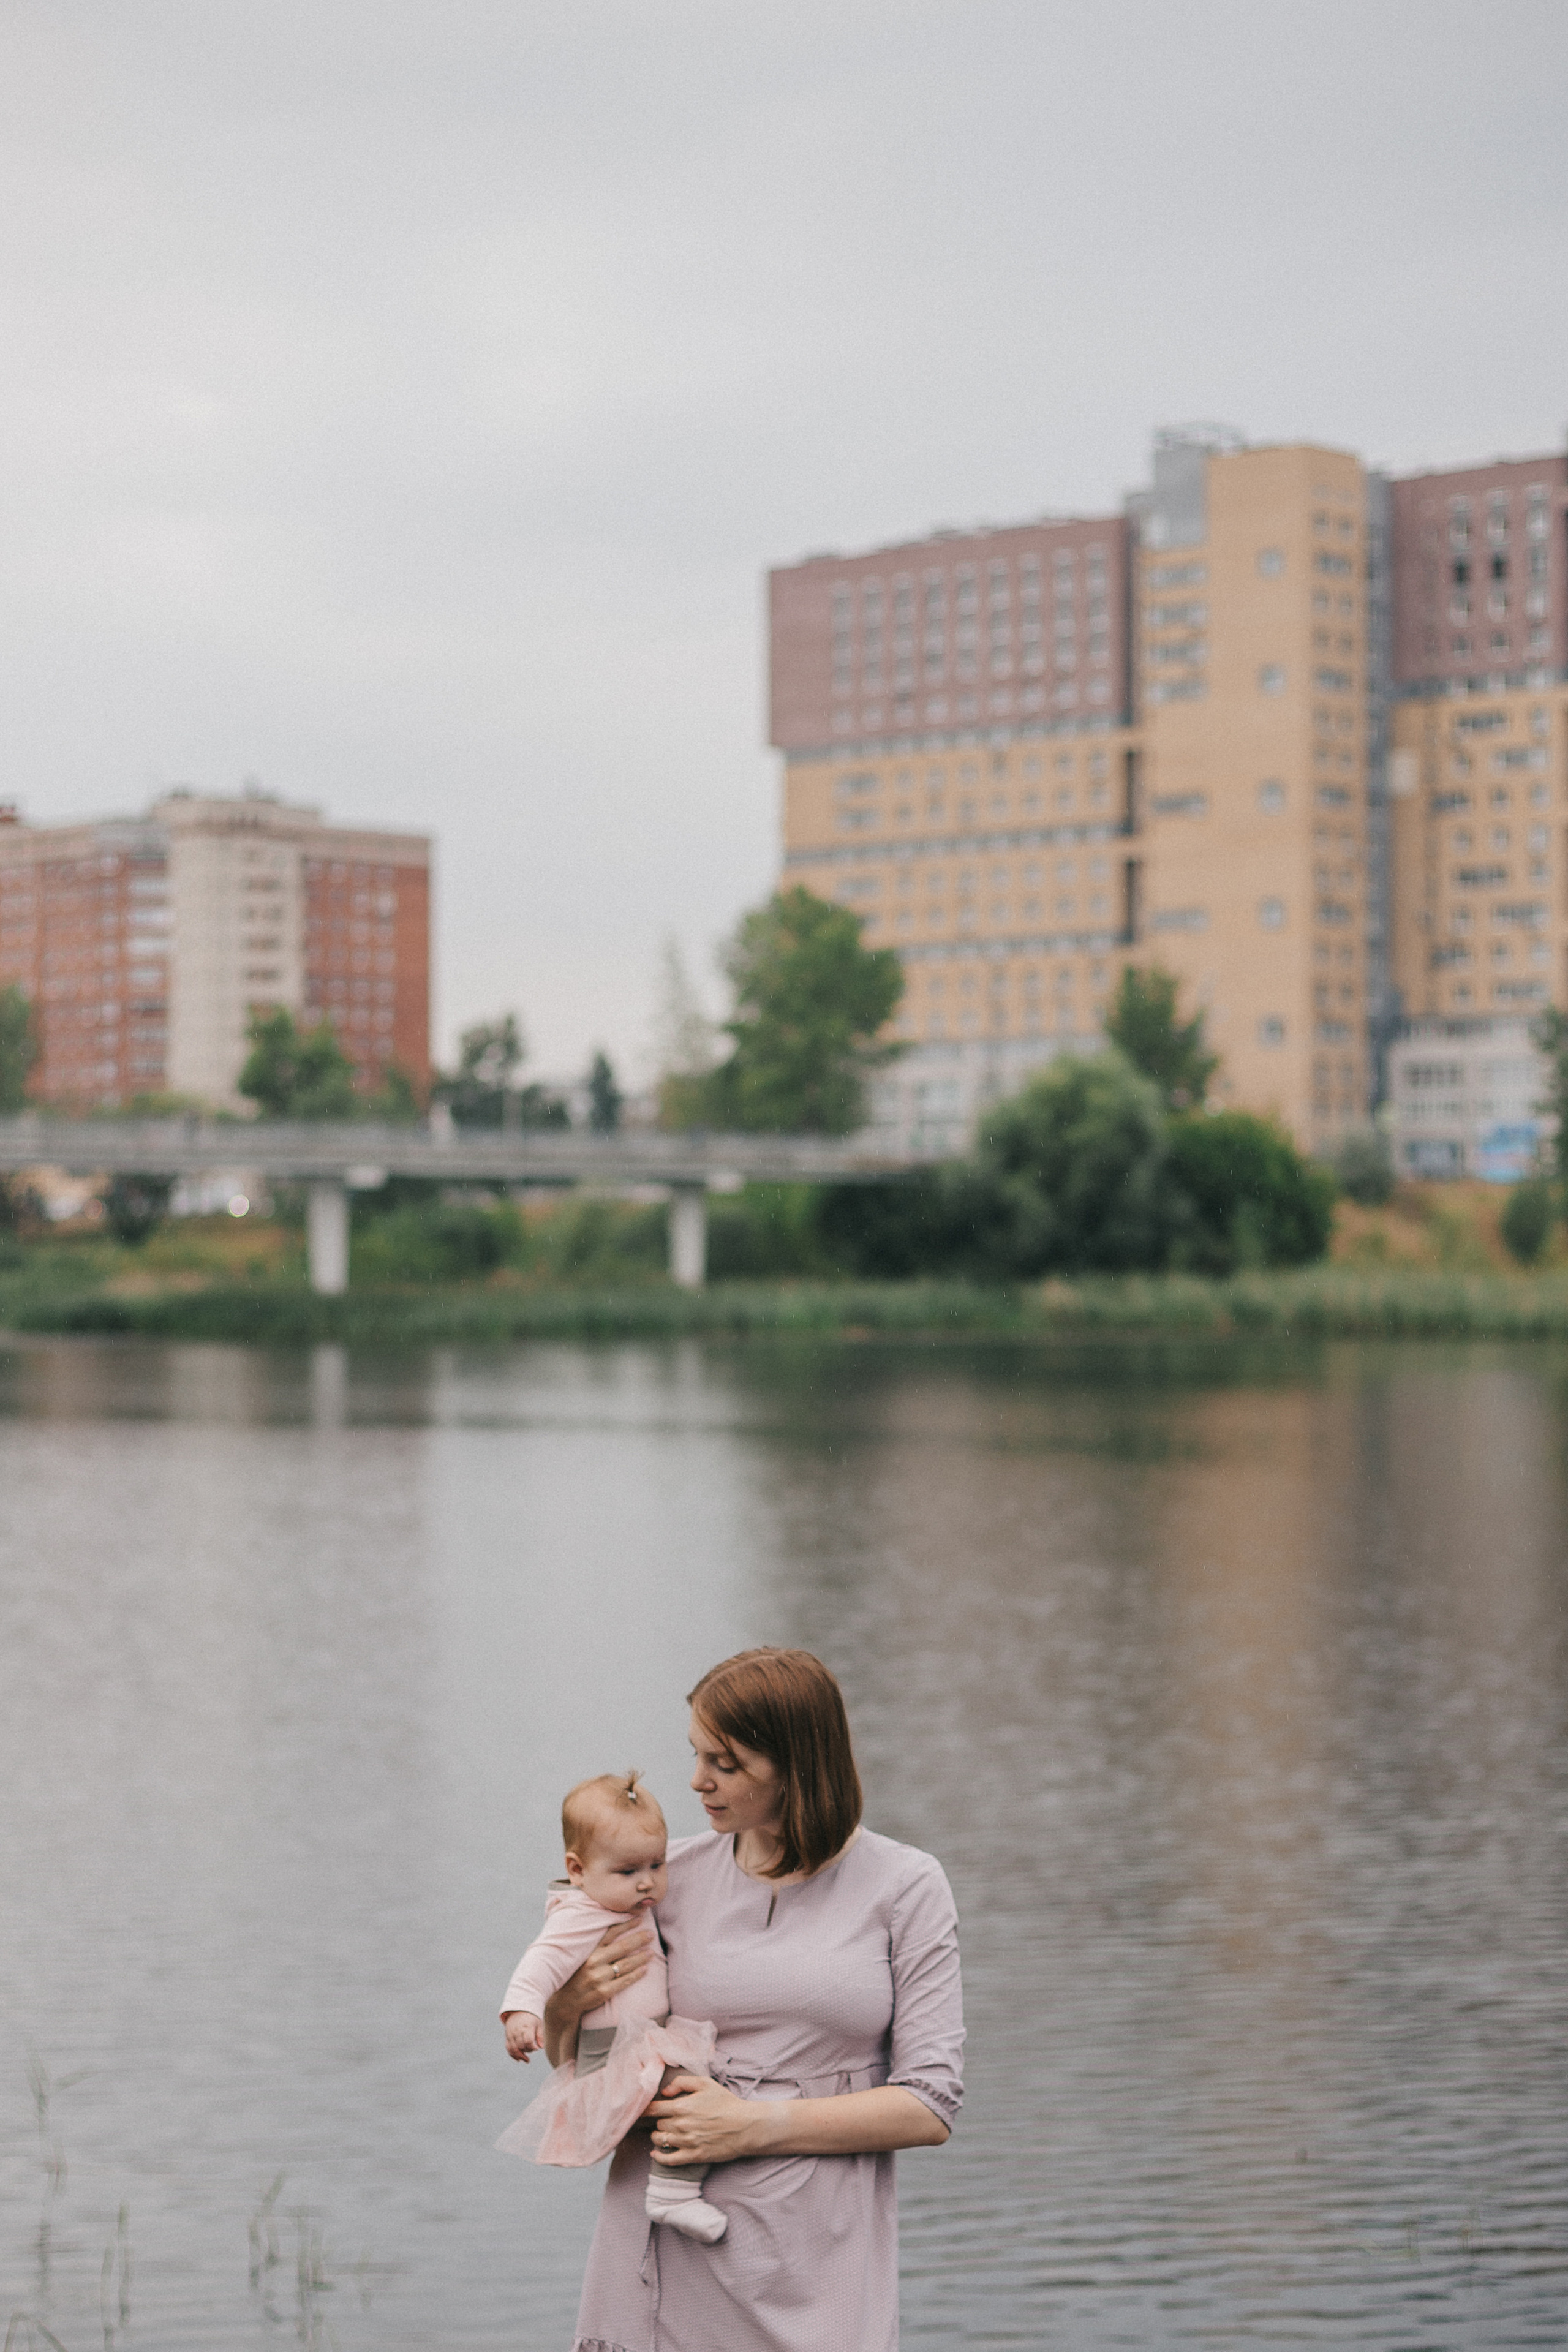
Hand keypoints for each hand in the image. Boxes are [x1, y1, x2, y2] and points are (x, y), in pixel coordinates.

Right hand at [503, 2011, 543, 2061]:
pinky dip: (512, 2055)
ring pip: (513, 2049)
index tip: (537, 2048)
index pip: (528, 2041)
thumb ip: (540, 2035)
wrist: (519, 2009)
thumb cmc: (532, 2018)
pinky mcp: (507, 2036)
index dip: (533, 2047)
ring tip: (526, 2060)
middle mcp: (517, 2031)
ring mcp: (511, 2033)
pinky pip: (508, 2047)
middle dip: (527, 2051)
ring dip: (520, 2056)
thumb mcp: (538, 2023)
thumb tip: (541, 2047)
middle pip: (521, 2046)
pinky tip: (519, 2059)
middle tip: (532, 2050)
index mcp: (526, 2027)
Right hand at [541, 1916, 656, 2064]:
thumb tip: (615, 1929)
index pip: (610, 1932)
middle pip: (622, 1947)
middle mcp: (594, 1962)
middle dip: (639, 1939)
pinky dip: (636, 1974)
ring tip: (651, 1952)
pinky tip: (645, 1969)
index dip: (626, 1924)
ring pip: (626, 1964)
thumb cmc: (575, 1975)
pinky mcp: (604, 1992)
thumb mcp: (580, 1956)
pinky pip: (625, 1981)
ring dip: (641, 1957)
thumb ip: (595, 1945)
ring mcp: (599, 1977)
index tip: (639, 1919)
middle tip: (651, 1934)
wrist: (565, 2001)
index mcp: (589, 1950)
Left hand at [646, 2074, 778, 2166]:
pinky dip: (659, 2157)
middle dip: (658, 2122)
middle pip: (657, 2126)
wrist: (744, 2126)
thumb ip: (682, 2082)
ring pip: (660, 2141)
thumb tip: (665, 2092)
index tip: (640, 2110)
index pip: (653, 2109)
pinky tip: (655, 2153)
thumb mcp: (705, 2083)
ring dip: (658, 2137)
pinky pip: (669, 2160)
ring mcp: (686, 2143)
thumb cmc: (726, 2103)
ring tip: (662, 2133)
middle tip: (663, 2120)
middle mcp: (680, 2125)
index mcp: (681, 2107)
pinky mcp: (693, 2156)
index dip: (644, 2110)